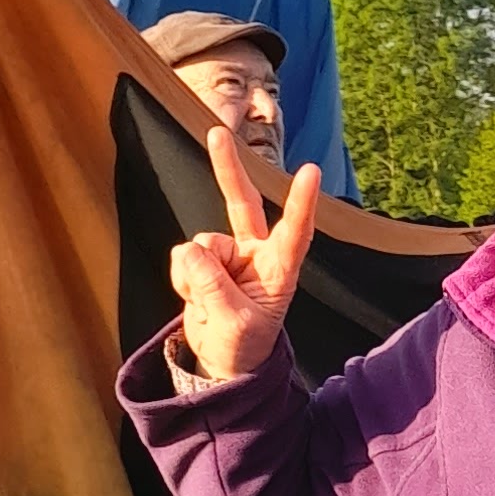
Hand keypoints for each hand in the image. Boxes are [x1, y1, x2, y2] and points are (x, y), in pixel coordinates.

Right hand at [168, 125, 320, 381]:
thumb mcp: (233, 324)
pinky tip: (196, 297)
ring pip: (201, 244)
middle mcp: (256, 254)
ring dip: (195, 276)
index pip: (294, 232)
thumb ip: (213, 287)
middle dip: (228, 169)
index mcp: (279, 270)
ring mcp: (229, 255)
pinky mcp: (205, 261)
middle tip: (217, 133)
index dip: (301, 203)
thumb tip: (190, 249)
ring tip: (209, 304)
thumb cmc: (243, 346)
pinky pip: (183, 258)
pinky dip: (183, 280)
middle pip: (242, 204)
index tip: (311, 171)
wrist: (223, 362)